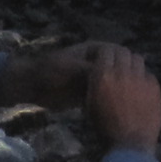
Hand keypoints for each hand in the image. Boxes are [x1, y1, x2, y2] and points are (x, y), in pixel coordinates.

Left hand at [10, 39, 126, 106]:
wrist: (32, 86)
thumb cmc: (50, 70)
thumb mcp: (74, 68)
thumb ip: (94, 70)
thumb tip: (114, 75)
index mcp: (97, 50)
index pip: (121, 55)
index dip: (127, 66)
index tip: (128, 79)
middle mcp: (98, 62)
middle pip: (119, 70)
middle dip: (124, 81)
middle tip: (127, 95)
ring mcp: (94, 78)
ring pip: (112, 85)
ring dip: (116, 94)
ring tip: (121, 105)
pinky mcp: (89, 93)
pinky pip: (103, 97)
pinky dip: (107, 103)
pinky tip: (111, 111)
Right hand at [80, 43, 160, 156]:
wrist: (130, 145)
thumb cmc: (105, 128)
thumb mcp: (92, 104)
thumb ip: (95, 83)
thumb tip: (98, 71)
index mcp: (103, 76)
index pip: (105, 51)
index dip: (105, 53)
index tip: (106, 58)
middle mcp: (122, 73)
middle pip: (123, 52)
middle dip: (120, 56)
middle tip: (119, 64)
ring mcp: (140, 79)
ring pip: (138, 59)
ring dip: (133, 64)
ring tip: (131, 73)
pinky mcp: (154, 87)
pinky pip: (149, 74)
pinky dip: (144, 78)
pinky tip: (141, 88)